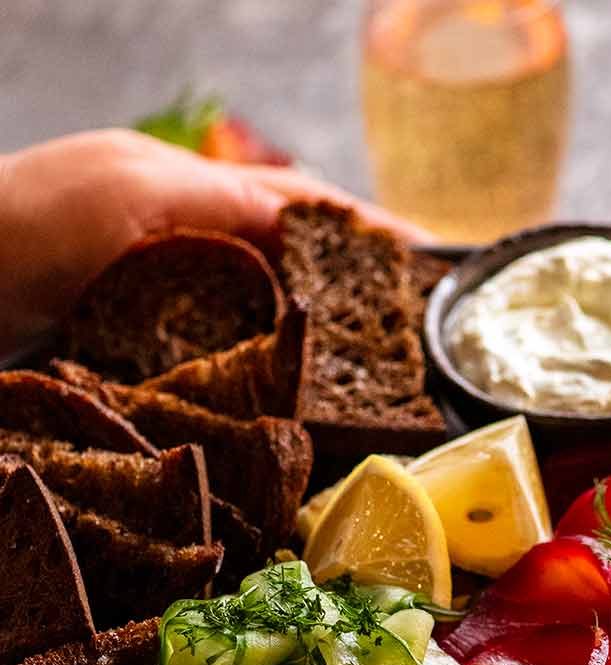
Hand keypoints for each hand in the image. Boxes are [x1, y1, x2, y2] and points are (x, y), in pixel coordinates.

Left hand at [0, 128, 429, 353]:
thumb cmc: (27, 227)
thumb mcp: (134, 195)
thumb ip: (224, 206)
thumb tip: (306, 220)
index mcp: (185, 187)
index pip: (294, 202)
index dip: (359, 229)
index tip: (423, 255)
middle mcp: (180, 234)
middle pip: (286, 254)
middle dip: (347, 279)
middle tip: (406, 316)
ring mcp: (160, 286)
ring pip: (259, 304)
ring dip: (312, 329)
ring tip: (368, 356)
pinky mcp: (141, 335)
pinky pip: (222, 346)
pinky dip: (262, 362)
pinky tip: (289, 385)